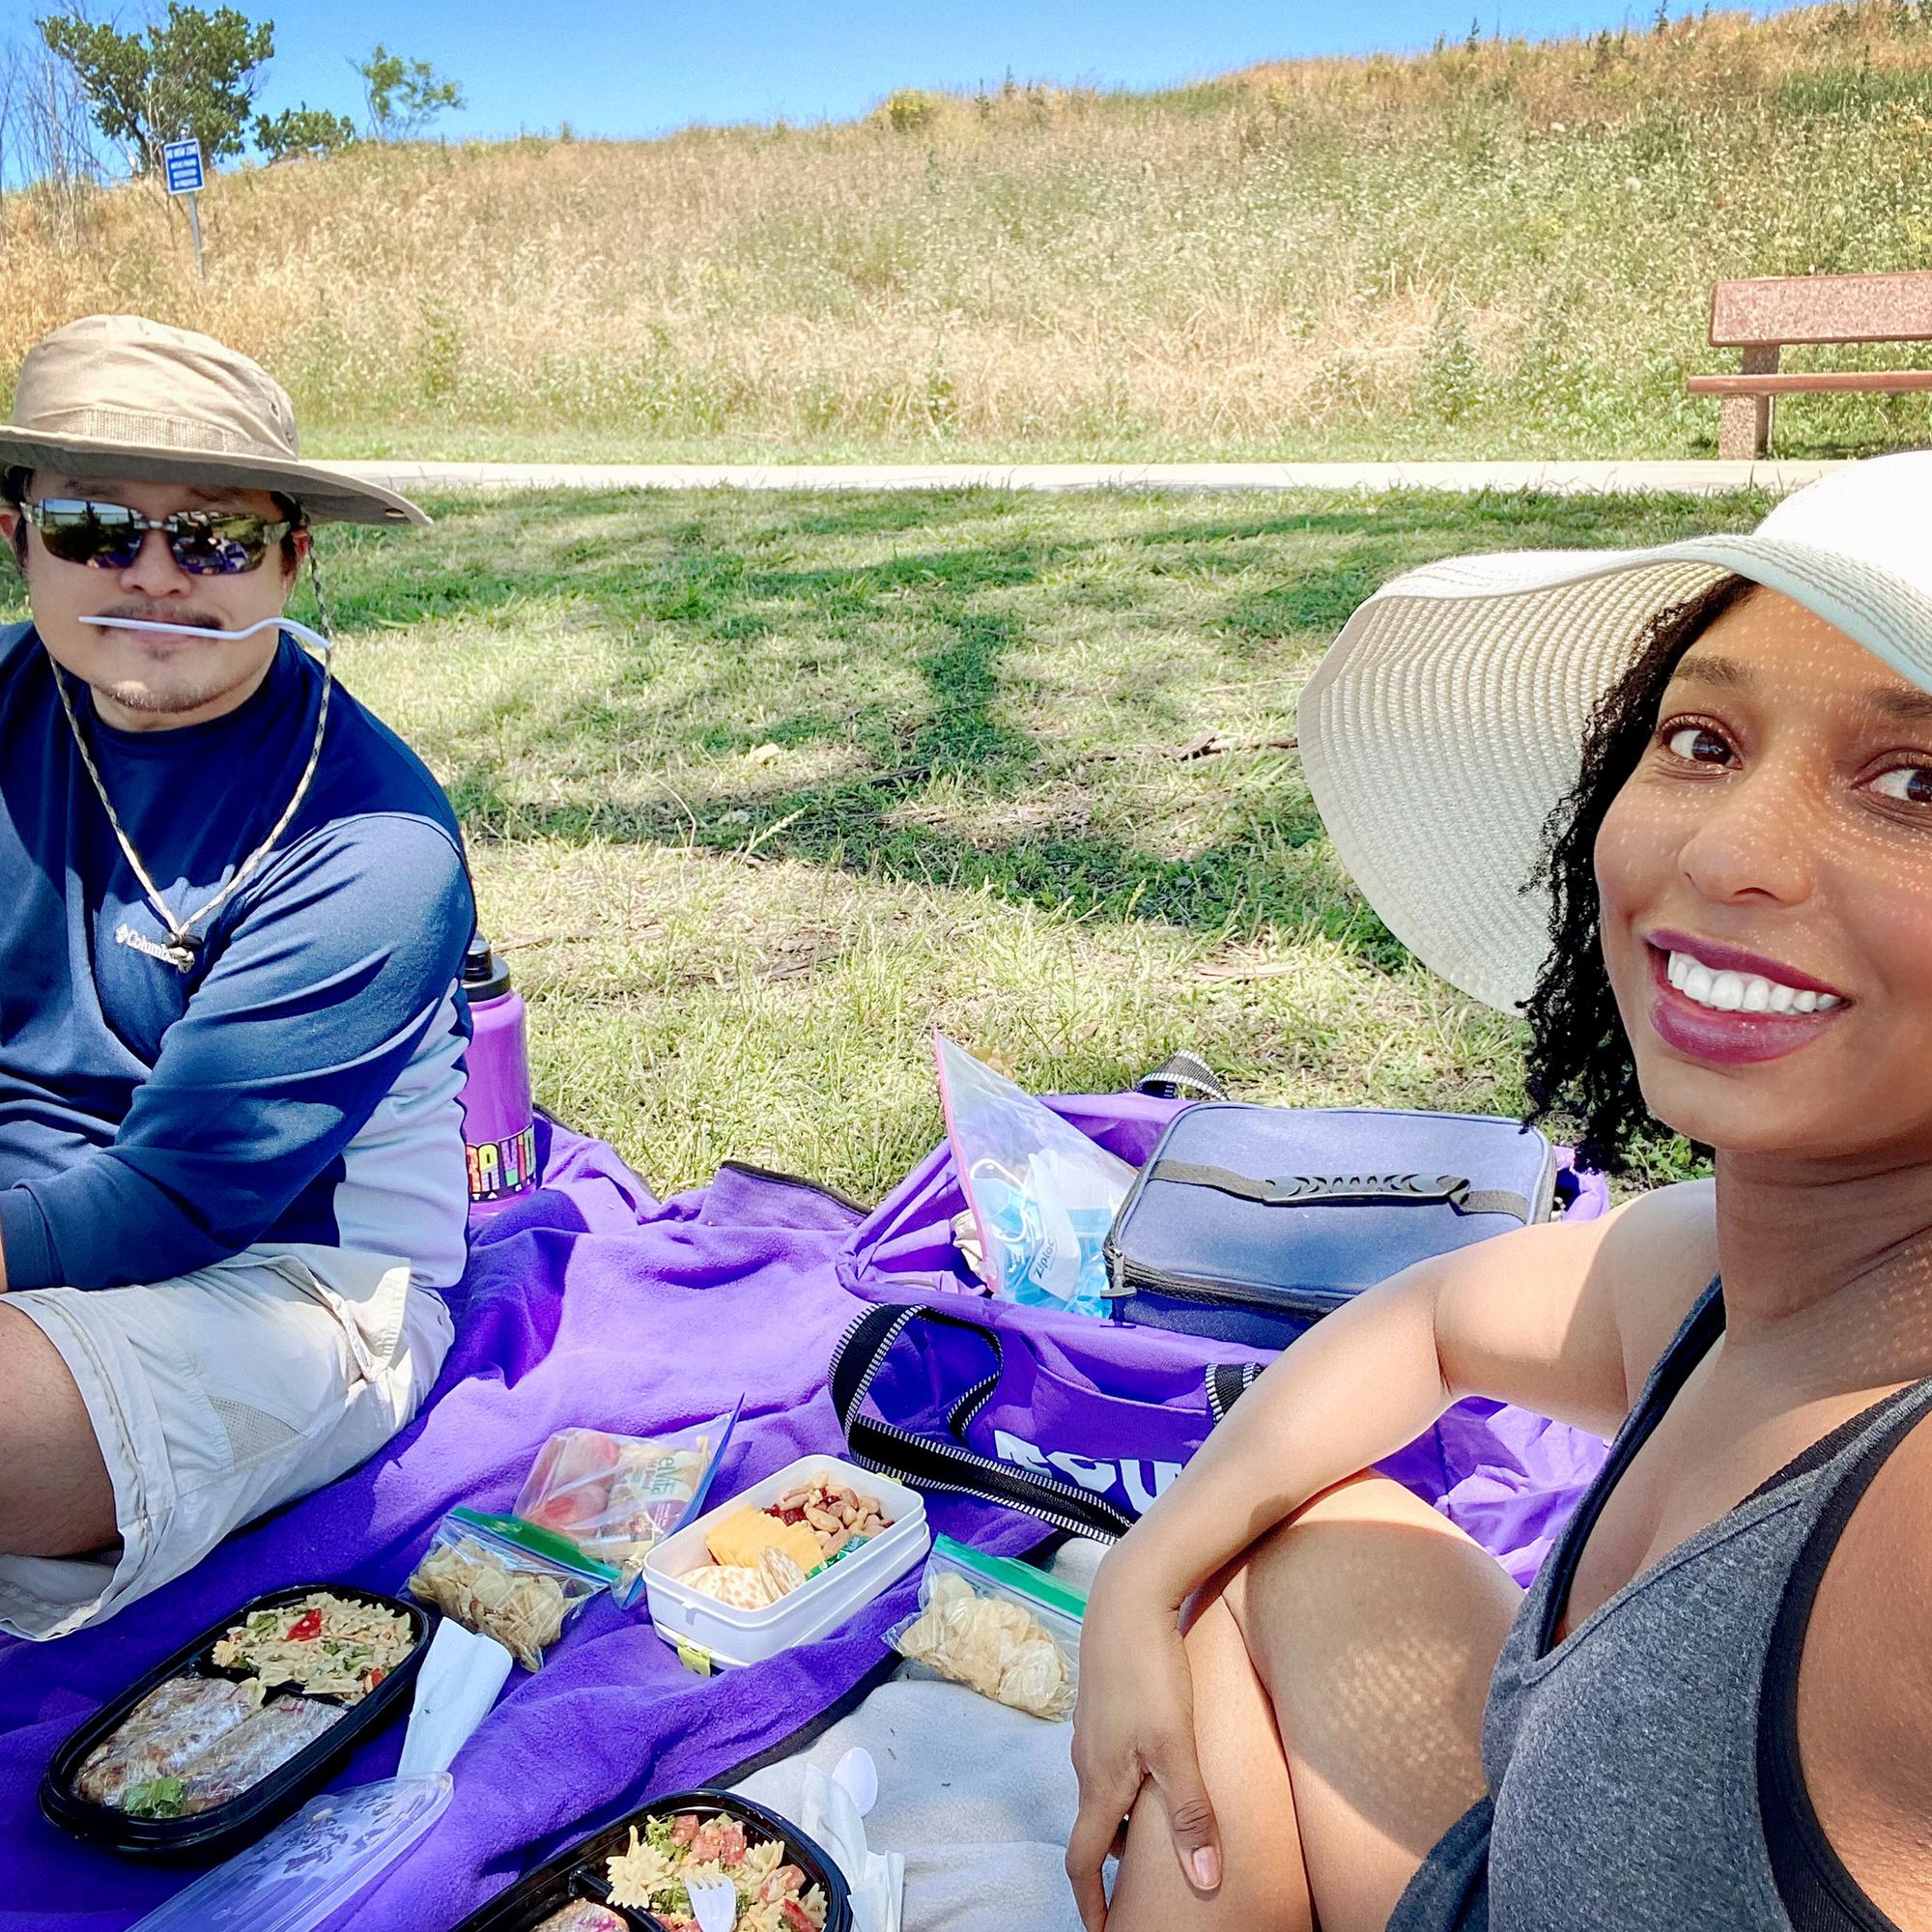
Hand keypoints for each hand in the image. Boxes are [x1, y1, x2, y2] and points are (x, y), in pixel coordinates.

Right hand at [1066, 1566, 1221, 1930]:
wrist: (1126, 1599)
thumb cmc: (1150, 1672)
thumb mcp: (1176, 1747)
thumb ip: (1191, 1813)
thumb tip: (1205, 1882)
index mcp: (1099, 1782)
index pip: (1083, 1859)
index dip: (1090, 1902)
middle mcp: (1086, 1761)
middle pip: (1096, 1828)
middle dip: (1116, 1865)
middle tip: (1143, 1889)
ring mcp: (1091, 1731)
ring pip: (1106, 1791)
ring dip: (1127, 1819)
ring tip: (1163, 1831)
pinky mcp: (1101, 1705)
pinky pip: (1111, 1761)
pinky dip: (1131, 1782)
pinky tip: (1162, 1767)